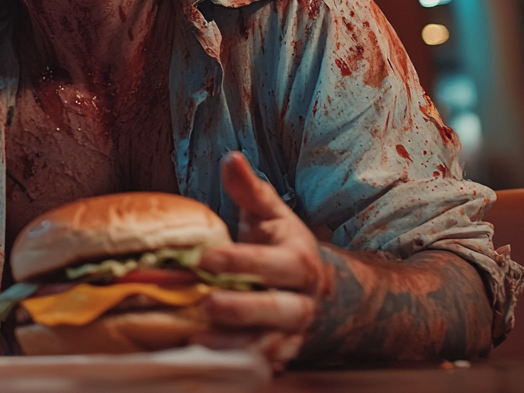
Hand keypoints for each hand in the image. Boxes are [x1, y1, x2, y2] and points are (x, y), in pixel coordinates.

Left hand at [190, 152, 330, 369]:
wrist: (323, 292)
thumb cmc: (284, 246)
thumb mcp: (272, 216)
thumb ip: (250, 191)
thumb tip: (231, 157)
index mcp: (298, 261)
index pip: (272, 263)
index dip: (241, 260)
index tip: (207, 256)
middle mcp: (300, 300)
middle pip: (278, 309)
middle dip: (244, 309)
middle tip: (208, 304)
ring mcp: (293, 333)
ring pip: (270, 344)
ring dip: (237, 347)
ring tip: (200, 344)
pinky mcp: (282, 354)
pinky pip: (263, 365)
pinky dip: (238, 366)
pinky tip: (207, 364)